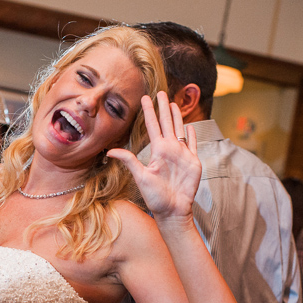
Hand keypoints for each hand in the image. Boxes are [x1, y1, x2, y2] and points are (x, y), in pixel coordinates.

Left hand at [107, 92, 200, 220]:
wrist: (173, 210)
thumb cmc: (155, 197)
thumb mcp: (141, 177)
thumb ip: (129, 161)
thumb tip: (109, 150)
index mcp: (157, 151)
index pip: (152, 126)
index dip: (148, 111)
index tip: (144, 97)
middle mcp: (169, 150)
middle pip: (166, 123)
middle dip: (163, 107)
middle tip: (160, 92)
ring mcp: (182, 155)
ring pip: (179, 129)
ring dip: (177, 117)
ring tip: (173, 103)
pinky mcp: (193, 162)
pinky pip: (192, 144)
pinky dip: (192, 135)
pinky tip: (190, 126)